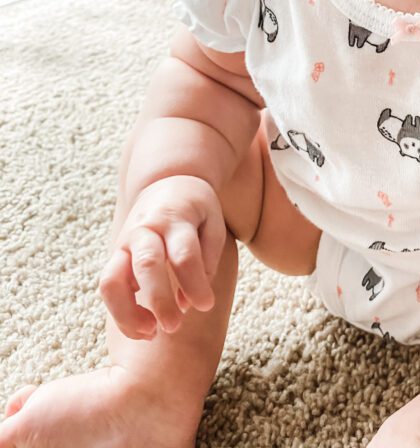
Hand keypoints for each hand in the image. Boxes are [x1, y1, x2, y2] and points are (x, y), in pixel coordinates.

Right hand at [99, 175, 225, 339]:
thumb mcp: (212, 224)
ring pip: (112, 280)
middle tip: (174, 328)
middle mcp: (146, 229)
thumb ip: (206, 260)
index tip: (207, 306)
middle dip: (159, 299)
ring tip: (151, 334)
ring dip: (127, 313)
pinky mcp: (114, 257)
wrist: (165, 183)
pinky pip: (107, 288)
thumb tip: (190, 302)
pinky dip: (121, 313)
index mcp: (176, 218)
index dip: (195, 284)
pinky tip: (143, 328)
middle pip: (147, 264)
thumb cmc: (196, 211)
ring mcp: (124, 244)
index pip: (184, 254)